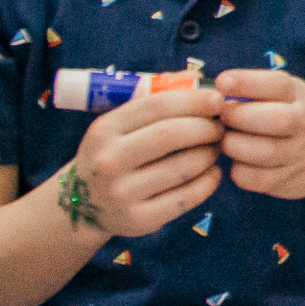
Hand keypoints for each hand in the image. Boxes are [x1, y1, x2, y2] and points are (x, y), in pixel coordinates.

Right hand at [62, 85, 224, 237]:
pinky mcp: (138, 219)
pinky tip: (212, 172)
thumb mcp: (118, 127)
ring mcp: (121, 193)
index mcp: (104, 130)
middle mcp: (108, 161)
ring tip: (217, 148)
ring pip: (184, 167)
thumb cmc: (114, 154)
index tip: (218, 100)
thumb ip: (153, 106)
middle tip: (221, 127)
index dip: (193, 100)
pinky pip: (187, 197)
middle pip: (172, 135)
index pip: (157, 106)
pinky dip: (209, 181)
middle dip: (206, 127)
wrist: (83, 204)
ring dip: (211, 154)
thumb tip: (202, 86)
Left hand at [209, 69, 304, 201]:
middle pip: (272, 120)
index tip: (222, 82)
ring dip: (233, 145)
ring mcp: (299, 154)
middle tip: (222, 118)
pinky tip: (241, 161)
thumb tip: (210, 92)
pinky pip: (253, 178)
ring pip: (260, 152)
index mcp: (300, 96)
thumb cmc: (298, 117)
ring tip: (229, 140)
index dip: (247, 82)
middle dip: (236, 117)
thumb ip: (256, 89)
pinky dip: (238, 171)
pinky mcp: (288, 181)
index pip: (277, 84)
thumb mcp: (290, 94)